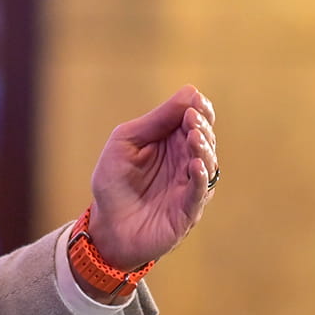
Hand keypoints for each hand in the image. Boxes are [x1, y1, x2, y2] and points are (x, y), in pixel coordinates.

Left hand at [86, 85, 217, 269]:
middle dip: (200, 126)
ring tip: (193, 135)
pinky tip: (195, 165)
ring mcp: (189, 185)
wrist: (106, 224)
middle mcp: (186, 161)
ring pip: (207, 163)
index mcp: (172, 142)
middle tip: (191, 118)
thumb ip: (156, 120)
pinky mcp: (189, 209)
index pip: (194, 120)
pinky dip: (200, 178)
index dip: (198, 109)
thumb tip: (190, 91)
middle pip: (204, 139)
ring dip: (203, 148)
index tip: (195, 101)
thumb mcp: (127, 141)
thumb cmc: (114, 181)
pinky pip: (200, 192)